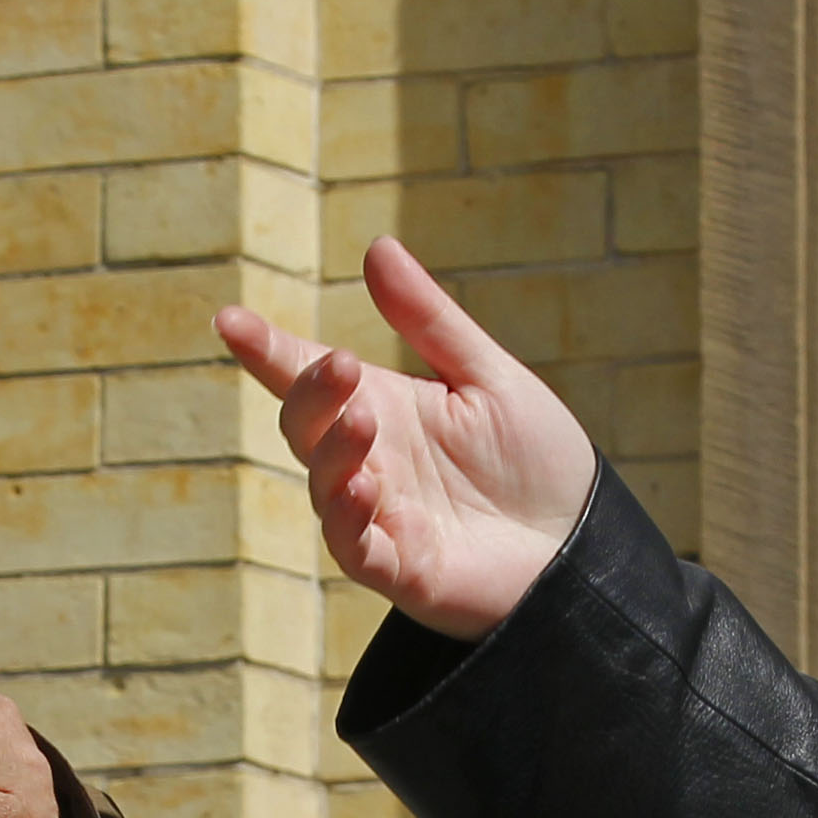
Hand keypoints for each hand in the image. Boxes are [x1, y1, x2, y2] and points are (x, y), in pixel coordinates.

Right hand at [217, 238, 596, 640]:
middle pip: (305, 426)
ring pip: (323, 484)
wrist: (588, 546)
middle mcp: (371, 462)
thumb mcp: (488, 377)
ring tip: (363, 419)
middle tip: (342, 365)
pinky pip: (354, 548)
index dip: (267, 349)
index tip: (229, 319)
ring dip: (332, 451)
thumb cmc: (538, 462)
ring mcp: (380, 518)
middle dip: (310, 393)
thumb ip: (429, 321)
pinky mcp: (401, 570)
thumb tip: (377, 247)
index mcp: (384, 408)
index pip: (307, 375)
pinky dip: (347, 517)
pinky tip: (360, 486)